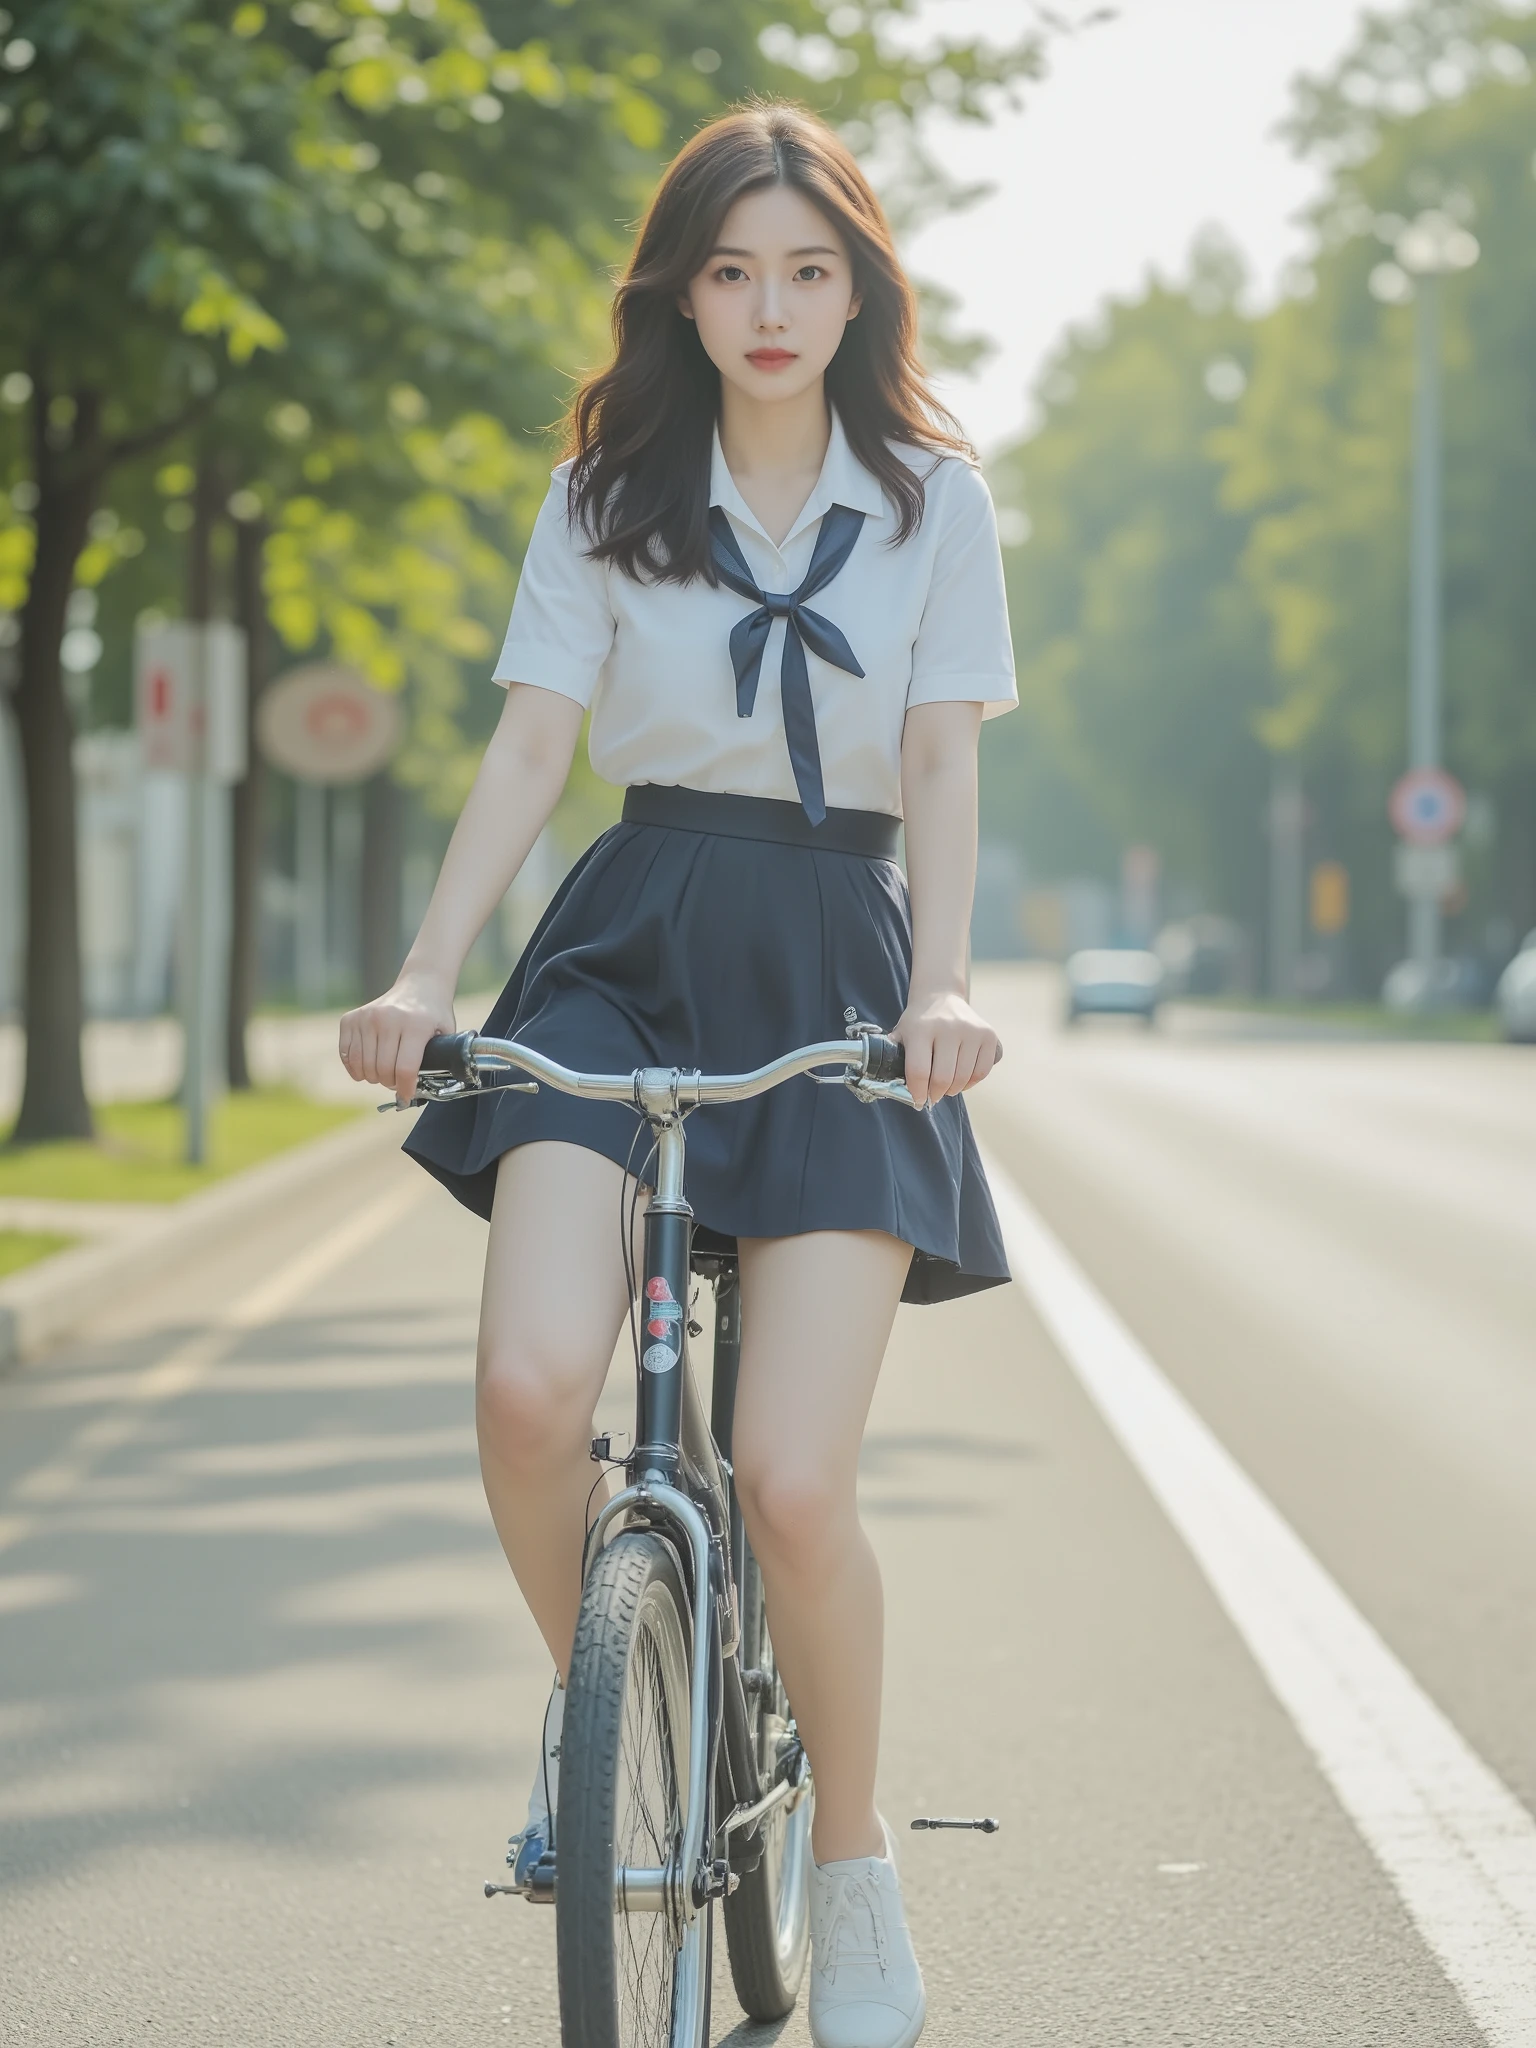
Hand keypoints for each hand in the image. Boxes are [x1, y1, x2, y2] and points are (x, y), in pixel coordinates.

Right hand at [338, 973, 455, 1104]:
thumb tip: (430, 1090)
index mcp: (415, 1024)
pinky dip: (354, 1067)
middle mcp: (388, 1018)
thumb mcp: (447, 1033)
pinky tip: (365, 1068)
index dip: (405, 1088)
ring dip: (372, 1077)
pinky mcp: (351, 1018)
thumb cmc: (434, 1014)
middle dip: (390, 1083)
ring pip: (363, 1065)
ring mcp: (367, 1017)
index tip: (406, 1096)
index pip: (405, 1068)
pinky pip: (346, 1054)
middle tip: (396, 1082)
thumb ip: (442, 1059)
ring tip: (383, 1074)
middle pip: (382, 1069)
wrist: (419, 985)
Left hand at [892, 988, 1002, 1110]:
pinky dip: (971, 1082)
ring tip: (946, 1087)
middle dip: (936, 1094)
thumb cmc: (919, 1022)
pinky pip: (982, 1071)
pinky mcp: (988, 1035)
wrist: (941, 996)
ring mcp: (971, 1030)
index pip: (919, 1071)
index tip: (918, 1100)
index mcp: (922, 1028)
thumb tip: (893, 1088)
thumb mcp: (901, 1033)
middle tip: (932, 1096)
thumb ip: (895, 1058)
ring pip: (964, 1078)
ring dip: (953, 1090)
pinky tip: (962, 1079)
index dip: (918, 1092)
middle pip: (943, 1078)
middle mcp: (948, 1027)